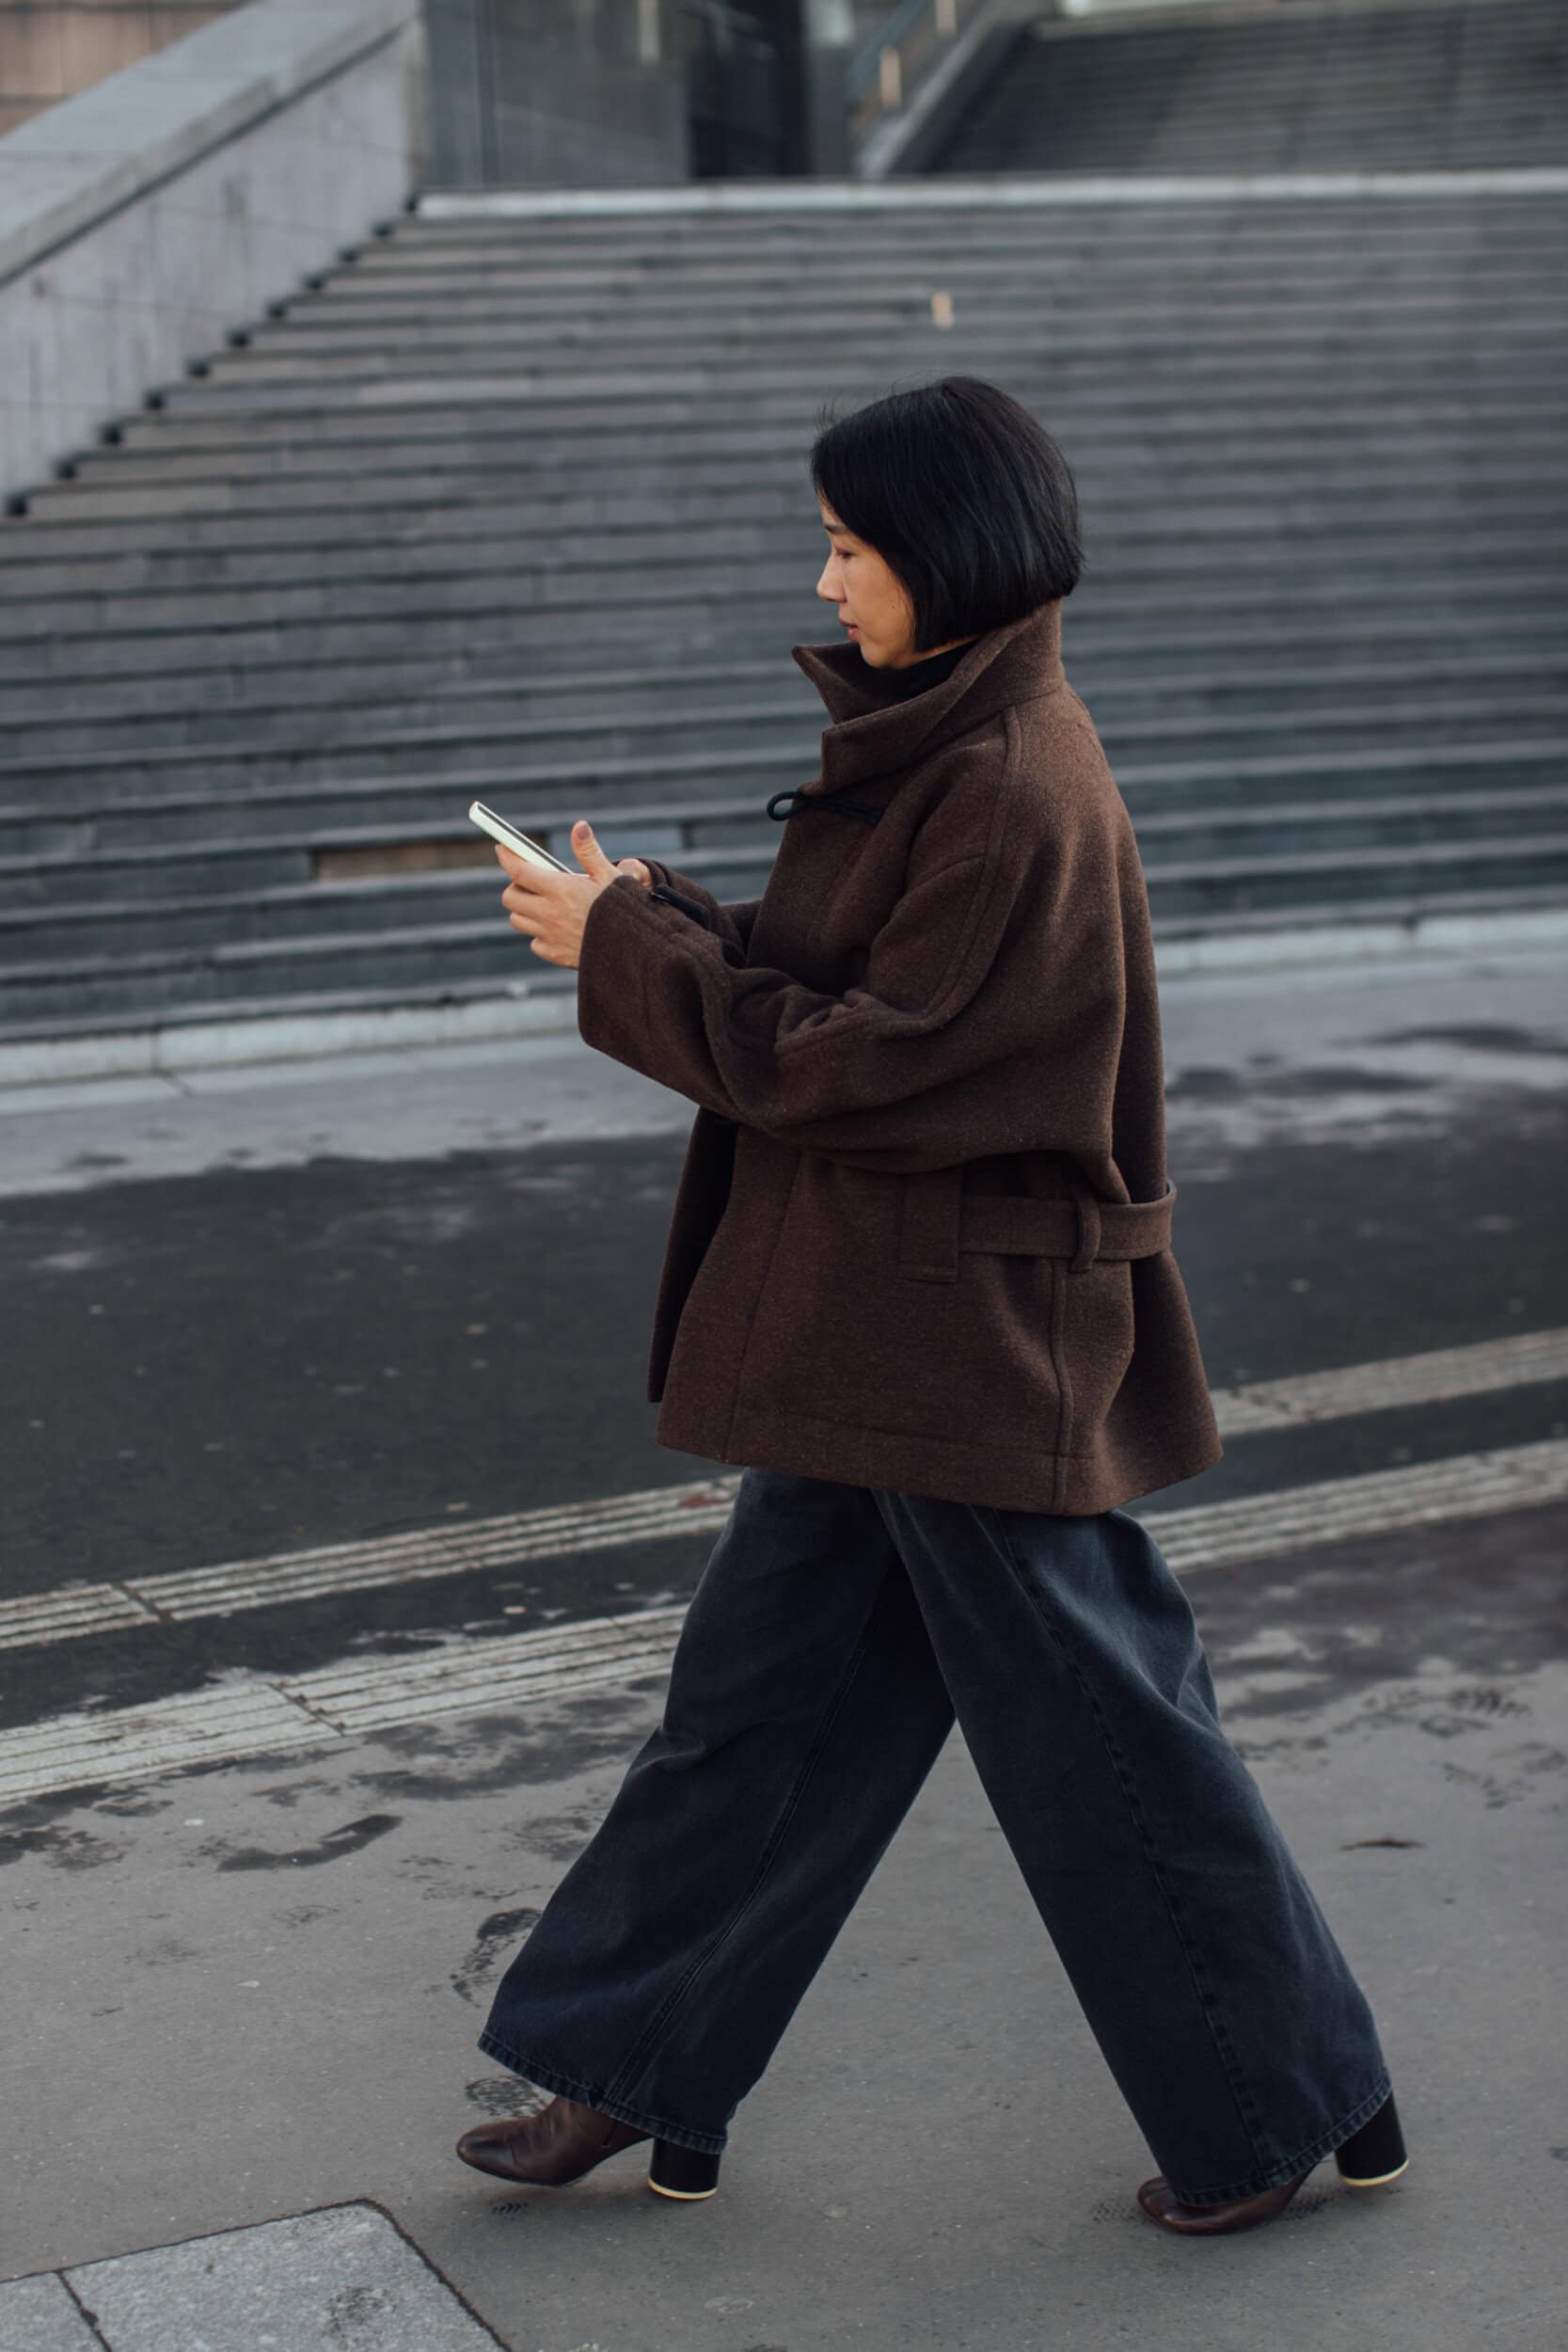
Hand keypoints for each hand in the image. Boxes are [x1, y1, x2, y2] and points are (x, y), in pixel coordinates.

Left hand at [496, 821, 650, 967]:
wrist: (635, 949)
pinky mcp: (555, 954)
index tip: (502, 848)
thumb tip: (579, 827)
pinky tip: (556, 928)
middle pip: (510, 897)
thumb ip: (589, 851)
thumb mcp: (609, 875)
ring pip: (517, 920)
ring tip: (544, 904)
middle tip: (532, 881)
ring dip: (524, 910)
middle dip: (516, 886)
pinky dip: (539, 934)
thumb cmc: (625, 909)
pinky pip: (534, 943)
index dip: (506, 856)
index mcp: (559, 889)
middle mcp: (548, 913)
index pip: (518, 870)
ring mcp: (549, 936)